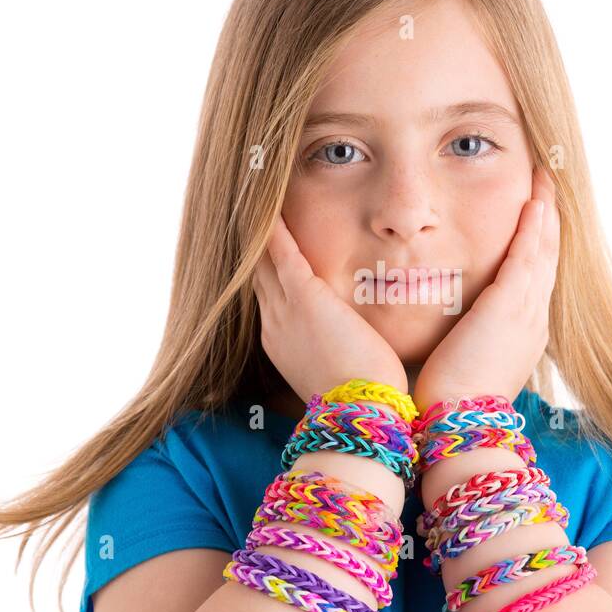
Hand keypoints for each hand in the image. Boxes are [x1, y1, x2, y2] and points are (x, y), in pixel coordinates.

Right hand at [252, 211, 408, 404]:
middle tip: (250, 209)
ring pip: (262, 259)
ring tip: (257, 196)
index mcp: (283, 342)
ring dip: (260, 228)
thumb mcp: (341, 370)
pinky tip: (270, 203)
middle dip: (254, 243)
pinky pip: (280, 252)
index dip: (265, 268)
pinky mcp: (304, 298)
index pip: (270, 295)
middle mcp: (275, 324)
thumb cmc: (361, 399)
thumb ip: (339, 347)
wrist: (358, 415)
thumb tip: (354, 340)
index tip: (264, 244)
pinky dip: (273, 227)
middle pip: (257, 273)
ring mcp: (284, 311)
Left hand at [414, 166, 560, 410]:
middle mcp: (531, 320)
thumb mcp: (465, 363)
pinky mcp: (509, 307)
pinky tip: (534, 200)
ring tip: (546, 181)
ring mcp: (525, 313)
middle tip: (548, 187)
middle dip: (548, 222)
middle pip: (547, 259)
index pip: (533, 279)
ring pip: (544, 251)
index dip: (537, 245)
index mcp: (522, 334)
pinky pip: (528, 256)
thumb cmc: (450, 403)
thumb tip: (449, 331)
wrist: (457, 425)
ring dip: (545, 214)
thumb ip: (464, 340)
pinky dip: (533, 227)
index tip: (534, 218)